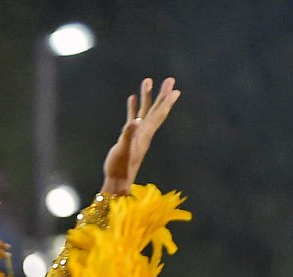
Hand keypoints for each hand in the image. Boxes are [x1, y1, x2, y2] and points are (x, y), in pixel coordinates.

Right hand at [100, 77, 180, 196]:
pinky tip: (132, 99)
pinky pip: (133, 118)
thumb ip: (128, 135)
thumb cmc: (119, 167)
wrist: (116, 181)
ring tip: (147, 81)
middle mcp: (145, 132)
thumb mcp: (123, 150)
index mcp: (145, 134)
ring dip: (147, 97)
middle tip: (170, 80)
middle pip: (156, 110)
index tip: (176, 90)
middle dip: (162, 95)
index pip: (158, 115)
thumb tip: (134, 122)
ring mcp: (137, 134)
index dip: (167, 103)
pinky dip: (133, 107)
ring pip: (145, 111)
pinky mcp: (128, 136)